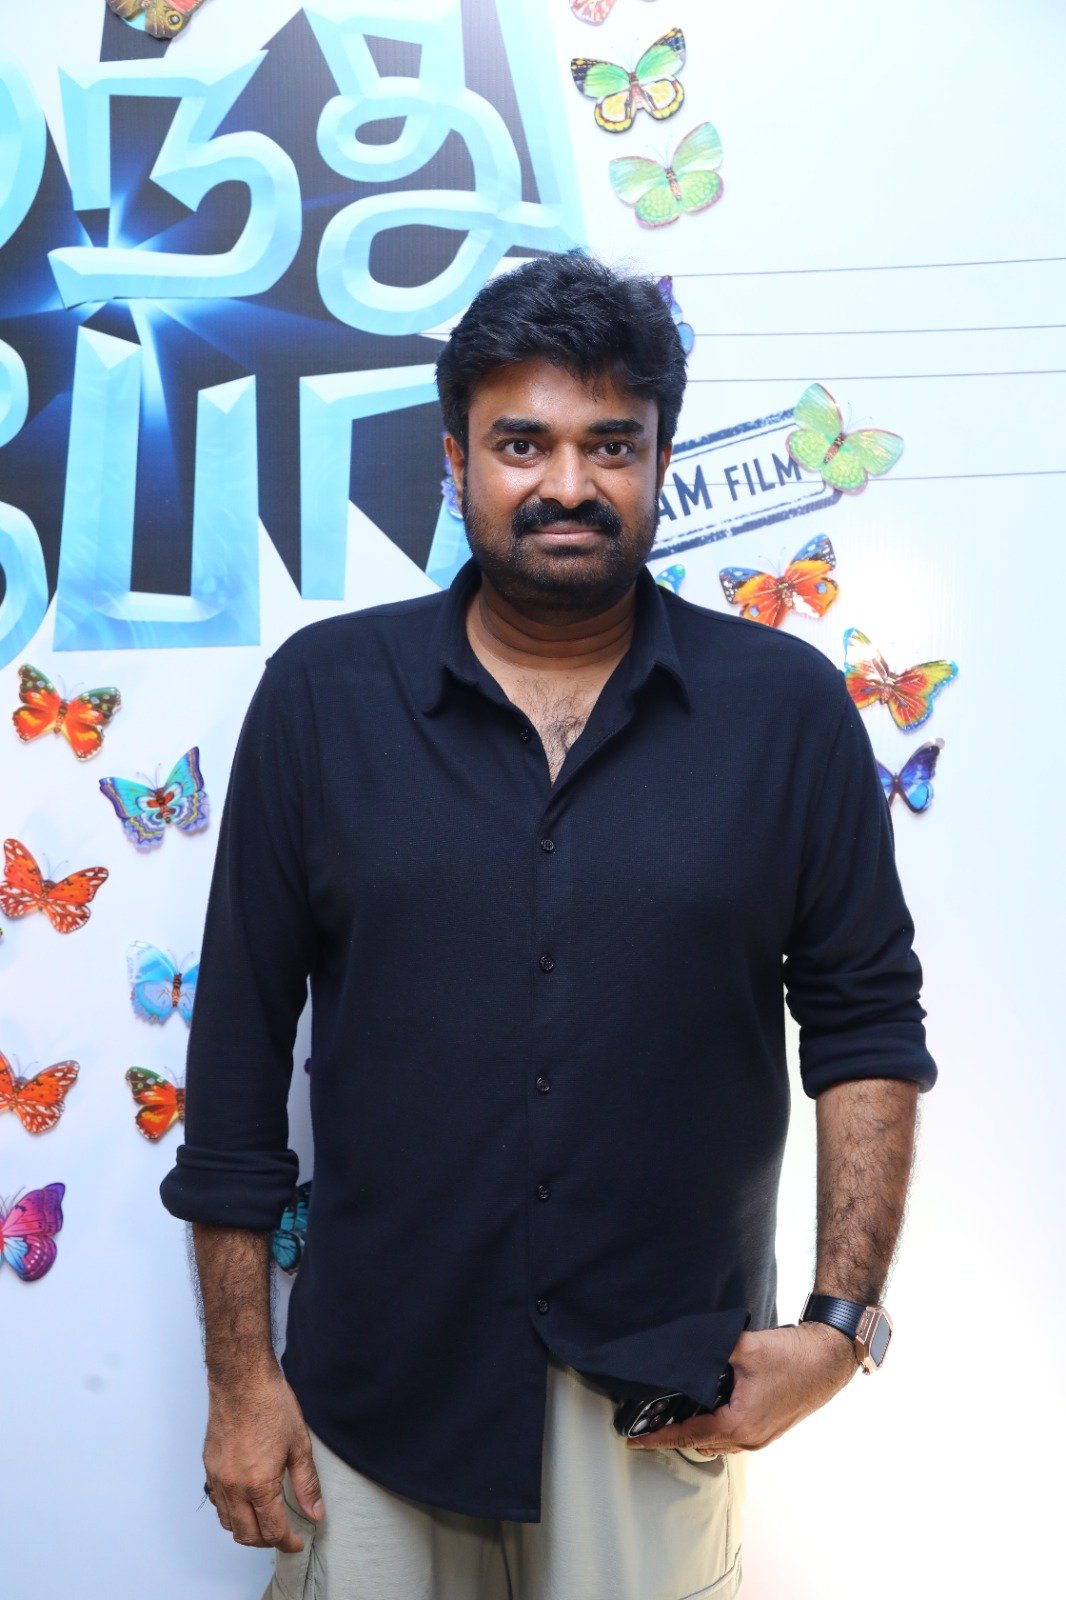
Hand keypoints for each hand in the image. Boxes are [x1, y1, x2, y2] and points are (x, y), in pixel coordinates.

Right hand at [203, 1362, 323, 1550]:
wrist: (241, 1379)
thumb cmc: (271, 1404)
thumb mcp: (299, 1445)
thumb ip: (306, 1484)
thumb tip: (315, 1512)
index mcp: (259, 1484)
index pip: (272, 1531)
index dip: (288, 1542)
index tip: (297, 1541)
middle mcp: (234, 1486)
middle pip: (247, 1535)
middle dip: (267, 1542)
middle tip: (284, 1535)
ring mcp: (217, 1477)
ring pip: (228, 1523)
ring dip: (247, 1530)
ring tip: (265, 1523)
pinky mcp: (209, 1466)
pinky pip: (217, 1502)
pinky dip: (230, 1512)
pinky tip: (245, 1502)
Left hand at [624, 1322, 855, 1456]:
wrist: (828, 1359)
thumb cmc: (791, 1356)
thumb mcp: (743, 1347)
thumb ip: (709, 1346)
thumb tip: (682, 1343)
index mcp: (739, 1423)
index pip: (687, 1434)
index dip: (658, 1438)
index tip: (635, 1441)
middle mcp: (749, 1439)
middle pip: (699, 1443)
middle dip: (672, 1437)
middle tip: (646, 1427)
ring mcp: (761, 1438)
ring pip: (717, 1443)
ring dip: (694, 1434)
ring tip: (672, 1419)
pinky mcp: (769, 1430)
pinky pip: (733, 1439)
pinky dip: (714, 1429)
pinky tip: (706, 1410)